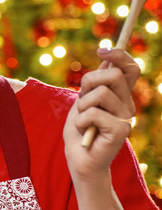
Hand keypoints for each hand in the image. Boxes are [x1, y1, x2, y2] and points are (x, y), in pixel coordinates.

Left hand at [64, 48, 137, 176]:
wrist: (79, 159)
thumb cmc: (79, 130)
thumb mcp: (83, 101)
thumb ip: (95, 83)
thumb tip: (105, 60)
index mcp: (121, 96)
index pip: (130, 68)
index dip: (119, 55)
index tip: (101, 50)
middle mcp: (128, 105)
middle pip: (113, 75)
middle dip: (88, 82)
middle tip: (82, 102)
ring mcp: (126, 118)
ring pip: (101, 93)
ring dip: (82, 106)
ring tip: (83, 121)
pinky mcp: (120, 131)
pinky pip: (94, 113)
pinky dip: (80, 121)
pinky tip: (84, 132)